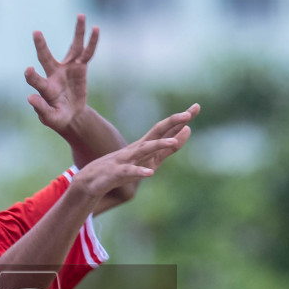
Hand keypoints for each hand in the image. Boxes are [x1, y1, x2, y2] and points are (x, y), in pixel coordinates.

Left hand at [25, 14, 99, 134]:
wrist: (70, 115)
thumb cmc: (57, 117)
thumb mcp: (50, 118)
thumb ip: (41, 109)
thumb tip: (29, 98)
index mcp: (45, 87)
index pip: (37, 81)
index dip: (32, 77)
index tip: (28, 70)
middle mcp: (54, 74)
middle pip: (46, 58)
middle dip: (41, 46)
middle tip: (36, 33)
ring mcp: (67, 68)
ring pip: (73, 48)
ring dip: (78, 32)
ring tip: (81, 15)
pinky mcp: (80, 68)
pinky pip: (87, 54)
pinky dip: (91, 42)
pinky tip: (95, 28)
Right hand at [71, 104, 198, 199]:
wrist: (92, 181)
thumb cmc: (122, 168)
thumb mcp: (149, 159)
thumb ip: (169, 147)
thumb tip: (188, 130)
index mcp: (146, 145)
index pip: (165, 128)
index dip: (181, 119)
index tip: (197, 107)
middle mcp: (137, 148)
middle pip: (156, 132)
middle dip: (171, 123)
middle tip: (187, 115)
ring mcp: (127, 159)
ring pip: (144, 150)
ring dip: (158, 145)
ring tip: (172, 142)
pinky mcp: (117, 173)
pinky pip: (130, 171)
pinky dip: (139, 171)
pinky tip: (150, 173)